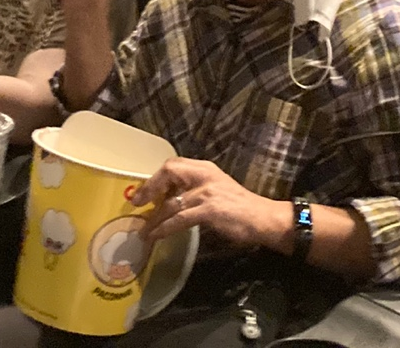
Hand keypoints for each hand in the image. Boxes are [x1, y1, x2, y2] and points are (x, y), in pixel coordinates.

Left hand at [132, 158, 285, 248]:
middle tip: (135, 204)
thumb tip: (168, 200)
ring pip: (171, 202)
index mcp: (205, 169)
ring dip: (154, 217)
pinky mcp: (209, 210)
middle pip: (169, 172)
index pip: (173, 164)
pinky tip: (156, 236)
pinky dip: (164, 228)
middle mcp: (204, 175)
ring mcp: (206, 192)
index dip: (155, 177)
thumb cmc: (240, 208)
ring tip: (144, 230)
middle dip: (149, 188)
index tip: (142, 191)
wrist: (263, 218)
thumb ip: (194, 190)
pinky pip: (179, 219)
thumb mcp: (216, 190)